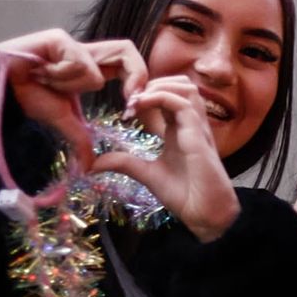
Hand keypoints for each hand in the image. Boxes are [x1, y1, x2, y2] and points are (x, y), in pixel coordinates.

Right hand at [0, 30, 147, 171]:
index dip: (139, 82)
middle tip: (129, 100)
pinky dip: (59, 78)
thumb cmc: (23, 98)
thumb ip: (80, 140)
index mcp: (88, 68)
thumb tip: (89, 168)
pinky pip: (77, 63)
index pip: (127, 64)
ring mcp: (71, 43)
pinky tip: (40, 75)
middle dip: (135, 77)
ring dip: (72, 87)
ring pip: (96, 70)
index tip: (131, 109)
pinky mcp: (58, 38)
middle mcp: (83, 52)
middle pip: (127, 50)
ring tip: (48, 84)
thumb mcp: (61, 120)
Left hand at [91, 75, 240, 240]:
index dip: (147, 94)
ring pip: (185, 86)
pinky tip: (141, 107)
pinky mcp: (198, 135)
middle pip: (180, 83)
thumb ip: (124, 163)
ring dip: (159, 86)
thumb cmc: (184, 195)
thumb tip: (92, 164)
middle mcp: (190, 123)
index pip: (168, 95)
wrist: (205, 214)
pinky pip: (182, 104)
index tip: (126, 108)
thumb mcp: (146, 174)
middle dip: (154, 82)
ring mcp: (196, 127)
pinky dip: (160, 98)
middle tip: (131, 98)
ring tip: (137, 100)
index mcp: (180, 129)